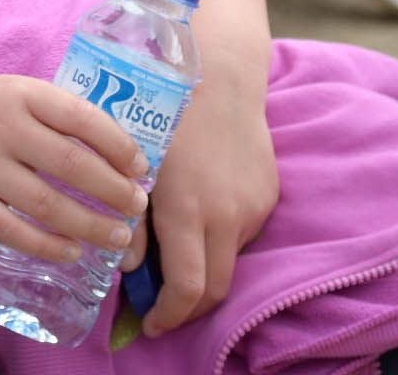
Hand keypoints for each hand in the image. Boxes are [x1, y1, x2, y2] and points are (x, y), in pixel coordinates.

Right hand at [0, 66, 151, 271]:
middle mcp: (3, 128)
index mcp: (18, 94)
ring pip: (50, 204)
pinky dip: (48, 246)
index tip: (141, 167)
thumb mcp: (2, 92)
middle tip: (137, 208)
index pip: (83, 118)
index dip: (119, 146)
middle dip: (115, 191)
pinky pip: (14, 231)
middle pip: (74, 166)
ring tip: (118, 237)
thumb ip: (45, 116)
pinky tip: (72, 253)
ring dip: (92, 225)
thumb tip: (105, 151)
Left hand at [139, 68, 277, 335]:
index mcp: (190, 211)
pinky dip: (221, 240)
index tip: (152, 323)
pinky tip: (201, 215)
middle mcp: (228, 217)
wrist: (219, 75)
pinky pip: (244, 234)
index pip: (188, 290)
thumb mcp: (135, 168)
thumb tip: (128, 269)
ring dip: (205, 267)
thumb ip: (131, 223)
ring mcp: (254, 208)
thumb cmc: (165, 113)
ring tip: (176, 251)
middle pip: (216, 290)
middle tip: (164, 306)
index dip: (169, 316)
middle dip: (189, 309)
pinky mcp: (269, 196)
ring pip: (230, 260)